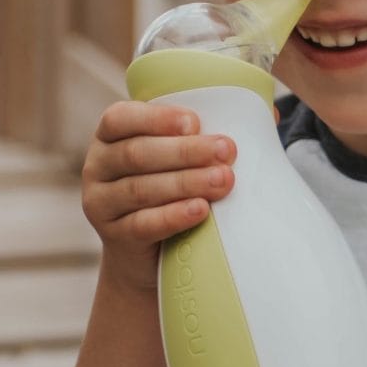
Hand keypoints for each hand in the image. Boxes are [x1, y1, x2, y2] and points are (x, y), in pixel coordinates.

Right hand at [81, 101, 235, 289]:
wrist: (150, 253)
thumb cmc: (173, 186)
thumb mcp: (183, 156)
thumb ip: (211, 130)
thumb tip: (268, 113)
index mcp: (112, 134)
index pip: (121, 117)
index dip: (156, 118)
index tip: (195, 122)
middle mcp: (98, 165)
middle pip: (137, 153)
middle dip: (185, 151)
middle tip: (227, 151)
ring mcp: (100, 203)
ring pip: (141, 189)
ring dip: (186, 183)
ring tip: (223, 181)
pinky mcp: (113, 238)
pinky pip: (142, 225)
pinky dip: (173, 216)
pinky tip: (200, 211)